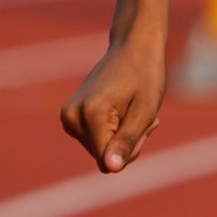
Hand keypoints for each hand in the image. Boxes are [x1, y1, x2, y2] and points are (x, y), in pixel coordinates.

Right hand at [59, 41, 164, 172]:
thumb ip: (127, 140)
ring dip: (123, 136)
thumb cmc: (145, 75)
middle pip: (103, 157)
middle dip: (129, 141)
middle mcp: (71, 117)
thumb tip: (110, 170)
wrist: (133, 47)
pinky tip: (125, 109)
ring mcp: (67, 117)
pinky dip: (114, 131)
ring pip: (100, 151)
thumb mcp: (146, 109)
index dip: (133, 148)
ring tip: (133, 109)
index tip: (148, 124)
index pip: (108, 161)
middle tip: (144, 114)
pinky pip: (96, 141)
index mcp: (89, 114)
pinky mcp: (70, 118)